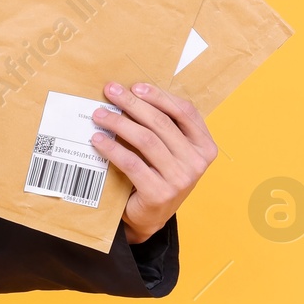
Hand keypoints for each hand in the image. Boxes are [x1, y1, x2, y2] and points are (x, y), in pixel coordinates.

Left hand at [90, 81, 216, 243]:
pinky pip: (131, 163)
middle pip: (161, 123)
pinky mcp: (159, 193)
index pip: (184, 112)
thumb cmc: (158, 175)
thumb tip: (131, 94)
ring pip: (146, 140)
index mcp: (205, 146)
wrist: (150, 216)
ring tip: (99, 114)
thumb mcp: (170, 150)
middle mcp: (197, 162)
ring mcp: (180, 179)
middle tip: (111, 92)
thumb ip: (163, 127)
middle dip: (133, 104)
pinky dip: (112, 148)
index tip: (135, 87)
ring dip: (119, 123)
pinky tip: (97, 140)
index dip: (159, 96)